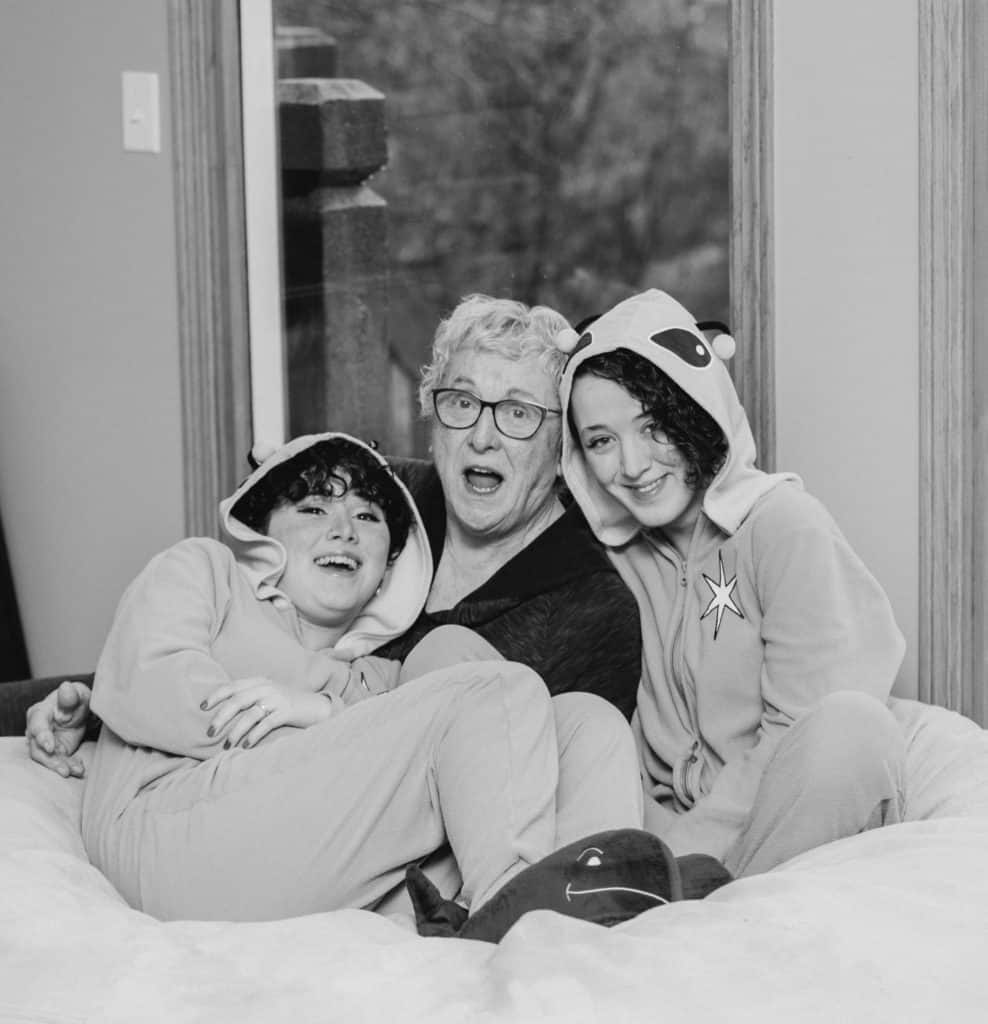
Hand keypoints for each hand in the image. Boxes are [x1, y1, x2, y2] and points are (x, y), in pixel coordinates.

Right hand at [25, 680, 91, 777]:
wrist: (79, 709)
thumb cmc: (75, 698)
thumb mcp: (77, 694)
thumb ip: (71, 695)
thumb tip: (66, 689)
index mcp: (39, 713)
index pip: (36, 726)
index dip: (42, 737)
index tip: (50, 747)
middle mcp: (37, 731)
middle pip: (38, 748)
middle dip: (51, 760)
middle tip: (64, 769)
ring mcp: (45, 743)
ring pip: (48, 758)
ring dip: (61, 766)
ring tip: (75, 771)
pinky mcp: (55, 752)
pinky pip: (60, 761)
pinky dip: (70, 766)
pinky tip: (79, 769)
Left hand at [201, 678, 332, 749]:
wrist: (317, 706)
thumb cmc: (288, 703)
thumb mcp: (269, 694)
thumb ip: (250, 697)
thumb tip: (224, 711)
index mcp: (260, 682)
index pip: (232, 686)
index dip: (216, 696)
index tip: (202, 707)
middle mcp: (267, 688)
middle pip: (237, 701)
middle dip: (221, 717)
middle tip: (210, 732)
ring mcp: (277, 699)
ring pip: (249, 715)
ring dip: (235, 731)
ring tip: (227, 745)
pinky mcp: (287, 712)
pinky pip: (265, 724)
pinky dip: (253, 736)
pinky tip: (246, 745)